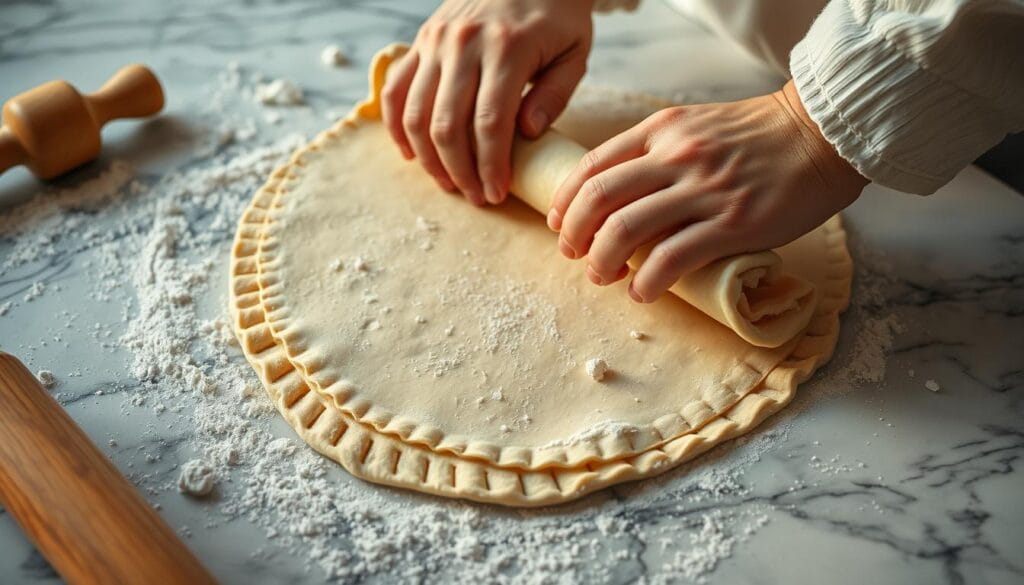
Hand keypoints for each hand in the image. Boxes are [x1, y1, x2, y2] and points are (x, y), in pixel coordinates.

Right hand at [382, 0, 593, 205]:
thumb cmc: (558, 15)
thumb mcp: (575, 52)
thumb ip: (555, 95)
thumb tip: (526, 135)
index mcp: (508, 48)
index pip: (489, 123)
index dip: (490, 167)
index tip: (496, 194)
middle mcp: (464, 44)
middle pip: (447, 125)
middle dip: (460, 171)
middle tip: (475, 196)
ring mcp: (436, 41)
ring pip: (415, 114)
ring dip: (428, 158)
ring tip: (449, 181)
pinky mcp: (421, 41)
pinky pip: (395, 89)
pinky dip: (396, 126)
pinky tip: (411, 153)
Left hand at [548, 80, 867, 302]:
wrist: (821, 134)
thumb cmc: (758, 135)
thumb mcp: (696, 125)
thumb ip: (657, 151)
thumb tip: (620, 194)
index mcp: (661, 131)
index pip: (591, 166)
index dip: (564, 200)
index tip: (558, 224)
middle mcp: (675, 157)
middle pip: (598, 199)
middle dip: (573, 234)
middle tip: (572, 255)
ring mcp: (703, 190)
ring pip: (625, 230)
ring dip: (602, 262)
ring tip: (603, 277)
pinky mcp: (732, 224)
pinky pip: (672, 259)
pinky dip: (646, 283)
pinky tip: (642, 293)